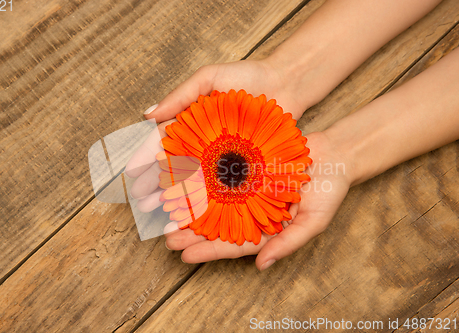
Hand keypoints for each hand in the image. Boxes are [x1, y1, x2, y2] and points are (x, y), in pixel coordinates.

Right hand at [126, 58, 307, 210]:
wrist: (287, 84)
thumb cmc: (248, 77)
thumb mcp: (209, 78)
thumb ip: (180, 96)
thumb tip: (146, 115)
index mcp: (190, 122)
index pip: (162, 143)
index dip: (146, 159)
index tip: (133, 174)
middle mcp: (203, 142)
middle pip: (175, 167)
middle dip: (158, 185)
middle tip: (143, 203)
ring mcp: (223, 156)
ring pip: (196, 181)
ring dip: (178, 198)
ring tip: (164, 214)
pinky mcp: (242, 166)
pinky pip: (222, 185)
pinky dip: (208, 199)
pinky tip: (195, 213)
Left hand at [164, 131, 352, 269]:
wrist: (334, 155)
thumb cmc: (329, 191)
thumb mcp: (313, 222)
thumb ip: (288, 243)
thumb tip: (262, 266)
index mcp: (265, 230)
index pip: (233, 245)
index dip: (209, 252)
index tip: (185, 256)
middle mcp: (252, 212)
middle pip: (216, 226)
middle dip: (191, 233)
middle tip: (166, 238)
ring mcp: (247, 190)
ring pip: (214, 201)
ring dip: (190, 208)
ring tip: (166, 214)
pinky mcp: (245, 168)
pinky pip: (220, 175)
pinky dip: (202, 179)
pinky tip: (183, 181)